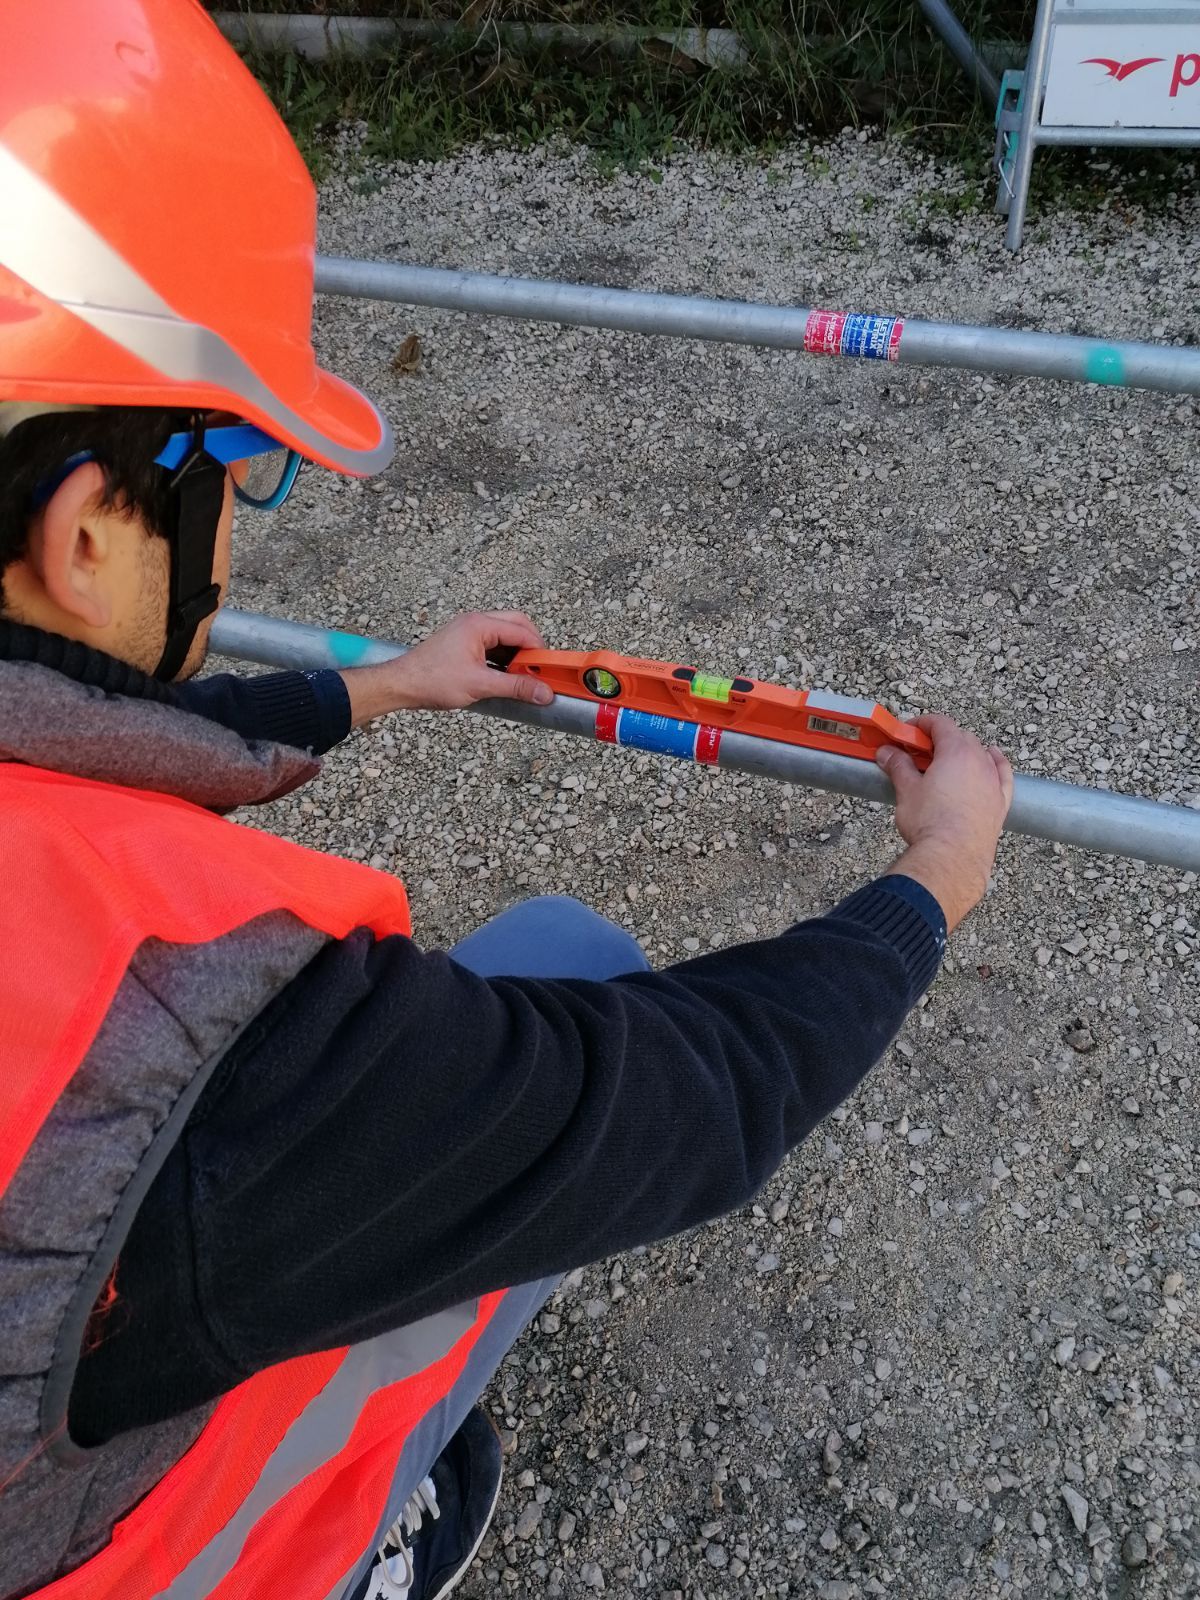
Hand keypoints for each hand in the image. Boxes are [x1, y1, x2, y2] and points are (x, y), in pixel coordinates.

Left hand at [342, 611, 554, 724]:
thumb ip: (516, 687)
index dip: (539, 651)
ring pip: (506, 636)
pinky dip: (504, 659)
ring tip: (522, 677)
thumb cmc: (432, 680)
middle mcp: (475, 623)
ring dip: (517, 654)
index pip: (523, 631)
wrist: (402, 684)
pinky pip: (493, 646)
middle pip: (517, 626)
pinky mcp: (464, 644)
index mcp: (480, 625)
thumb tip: (543, 692)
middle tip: (538, 671)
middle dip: (531, 648)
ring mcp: (469, 632)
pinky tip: (505, 677)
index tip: (549, 671)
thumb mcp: (480, 685)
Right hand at [876, 714, 1012, 932]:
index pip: (941, 724)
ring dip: (964, 750)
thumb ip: (898, 766)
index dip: (922, 724)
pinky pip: (1003, 773)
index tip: (908, 732)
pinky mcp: (1001, 801)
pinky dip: (996, 762)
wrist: (953, 857)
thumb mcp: (906, 790)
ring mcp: (993, 781)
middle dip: (940, 739)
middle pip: (961, 737)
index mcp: (955, 752)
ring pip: (982, 753)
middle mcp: (979, 761)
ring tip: (946, 762)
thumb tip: (887, 753)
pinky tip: (992, 758)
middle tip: (919, 751)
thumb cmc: (930, 823)